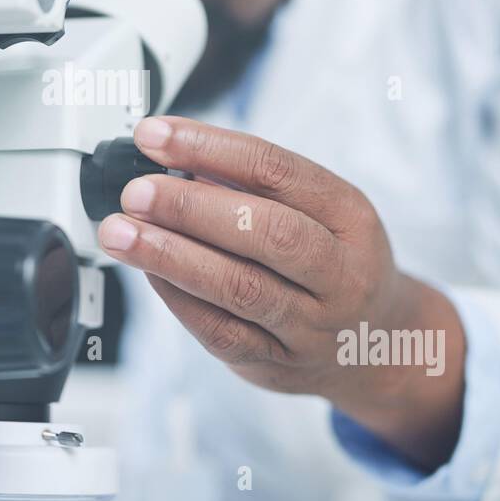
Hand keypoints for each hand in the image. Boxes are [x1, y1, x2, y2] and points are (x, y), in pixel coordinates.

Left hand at [98, 115, 466, 470]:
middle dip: (189, 207)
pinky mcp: (278, 364)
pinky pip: (222, 332)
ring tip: (121, 232)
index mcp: (350, 215)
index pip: (276, 170)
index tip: (155, 136)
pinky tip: (149, 273)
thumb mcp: (320, 211)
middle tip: (136, 192)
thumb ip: (255, 187)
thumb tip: (174, 161)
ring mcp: (312, 325)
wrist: (378, 344)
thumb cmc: (333, 261)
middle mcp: (341, 272)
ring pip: (239, 288)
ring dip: (170, 255)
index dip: (209, 149)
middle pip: (265, 232)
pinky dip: (178, 298)